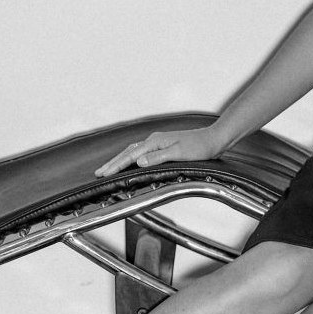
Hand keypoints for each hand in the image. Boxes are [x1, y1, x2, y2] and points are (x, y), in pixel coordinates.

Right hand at [94, 125, 223, 178]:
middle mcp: (154, 139)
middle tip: (99, 172)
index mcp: (155, 142)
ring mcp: (158, 141)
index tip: (103, 174)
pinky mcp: (164, 145)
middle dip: (113, 162)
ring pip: (133, 150)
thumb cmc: (199, 148)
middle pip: (128, 151)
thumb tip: (138, 162)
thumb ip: (158, 157)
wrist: (214, 139)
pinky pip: (141, 150)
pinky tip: (130, 160)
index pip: (131, 155)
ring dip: (120, 159)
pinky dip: (131, 156)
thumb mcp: (179, 154)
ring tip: (109, 167)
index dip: (116, 165)